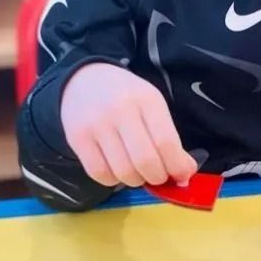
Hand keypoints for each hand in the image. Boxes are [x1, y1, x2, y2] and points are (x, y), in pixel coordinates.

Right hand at [60, 63, 197, 188]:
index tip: (182, 176)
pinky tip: (116, 170)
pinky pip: (99, 174)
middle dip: (157, 177)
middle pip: (145, 161)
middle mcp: (120, 110)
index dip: (177, 166)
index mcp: (146, 100)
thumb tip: (184, 175)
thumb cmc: (126, 96)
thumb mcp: (152, 106)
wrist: (85, 80)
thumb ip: (168, 137)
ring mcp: (96, 125)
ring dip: (136, 180)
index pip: (166, 142)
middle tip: (158, 175)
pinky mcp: (77, 138)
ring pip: (123, 172)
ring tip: (137, 171)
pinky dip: (113, 180)